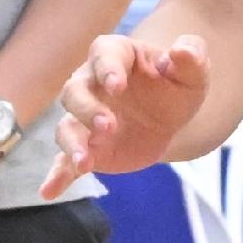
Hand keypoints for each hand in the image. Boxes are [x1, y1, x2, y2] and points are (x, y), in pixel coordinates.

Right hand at [46, 32, 212, 197]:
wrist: (168, 118)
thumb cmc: (176, 85)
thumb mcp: (193, 72)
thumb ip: (191, 56)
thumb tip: (181, 52)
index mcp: (115, 55)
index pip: (104, 55)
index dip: (108, 68)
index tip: (118, 85)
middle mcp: (91, 84)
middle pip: (75, 92)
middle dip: (87, 109)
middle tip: (108, 126)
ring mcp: (85, 119)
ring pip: (67, 127)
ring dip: (73, 143)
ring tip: (84, 162)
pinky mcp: (87, 149)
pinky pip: (65, 162)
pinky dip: (57, 176)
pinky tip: (49, 191)